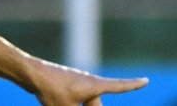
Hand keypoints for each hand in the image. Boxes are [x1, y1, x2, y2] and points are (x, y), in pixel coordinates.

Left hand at [27, 57, 146, 105]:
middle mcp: (88, 82)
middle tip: (68, 102)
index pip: (119, 86)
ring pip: (83, 104)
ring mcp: (76, 83)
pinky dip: (69, 105)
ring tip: (61, 101)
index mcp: (94, 85)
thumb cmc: (51, 90)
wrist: (30, 74)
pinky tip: (57, 101)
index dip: (133, 85)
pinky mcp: (65, 85)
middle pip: (95, 105)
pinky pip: (73, 100)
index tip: (145, 80)